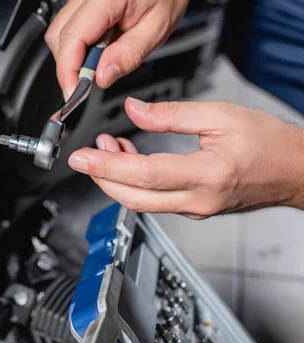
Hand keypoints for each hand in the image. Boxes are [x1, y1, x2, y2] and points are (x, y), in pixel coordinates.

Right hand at [45, 0, 188, 99]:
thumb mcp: (157, 29)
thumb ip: (129, 54)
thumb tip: (102, 77)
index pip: (73, 37)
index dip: (68, 70)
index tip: (74, 92)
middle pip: (59, 36)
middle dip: (70, 65)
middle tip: (93, 79)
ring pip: (59, 32)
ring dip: (73, 55)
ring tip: (102, 58)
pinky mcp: (80, 3)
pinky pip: (67, 26)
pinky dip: (77, 45)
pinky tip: (98, 46)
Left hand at [67, 98, 303, 218]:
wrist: (295, 172)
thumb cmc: (269, 145)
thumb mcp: (221, 116)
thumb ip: (172, 115)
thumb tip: (135, 111)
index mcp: (207, 174)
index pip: (145, 174)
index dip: (107, 167)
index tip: (82, 158)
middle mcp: (198, 200)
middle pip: (134, 197)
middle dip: (102, 177)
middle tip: (85, 157)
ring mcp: (195, 210)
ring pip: (141, 202)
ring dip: (117, 178)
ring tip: (107, 148)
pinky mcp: (193, 210)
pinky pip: (154, 200)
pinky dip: (134, 183)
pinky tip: (129, 159)